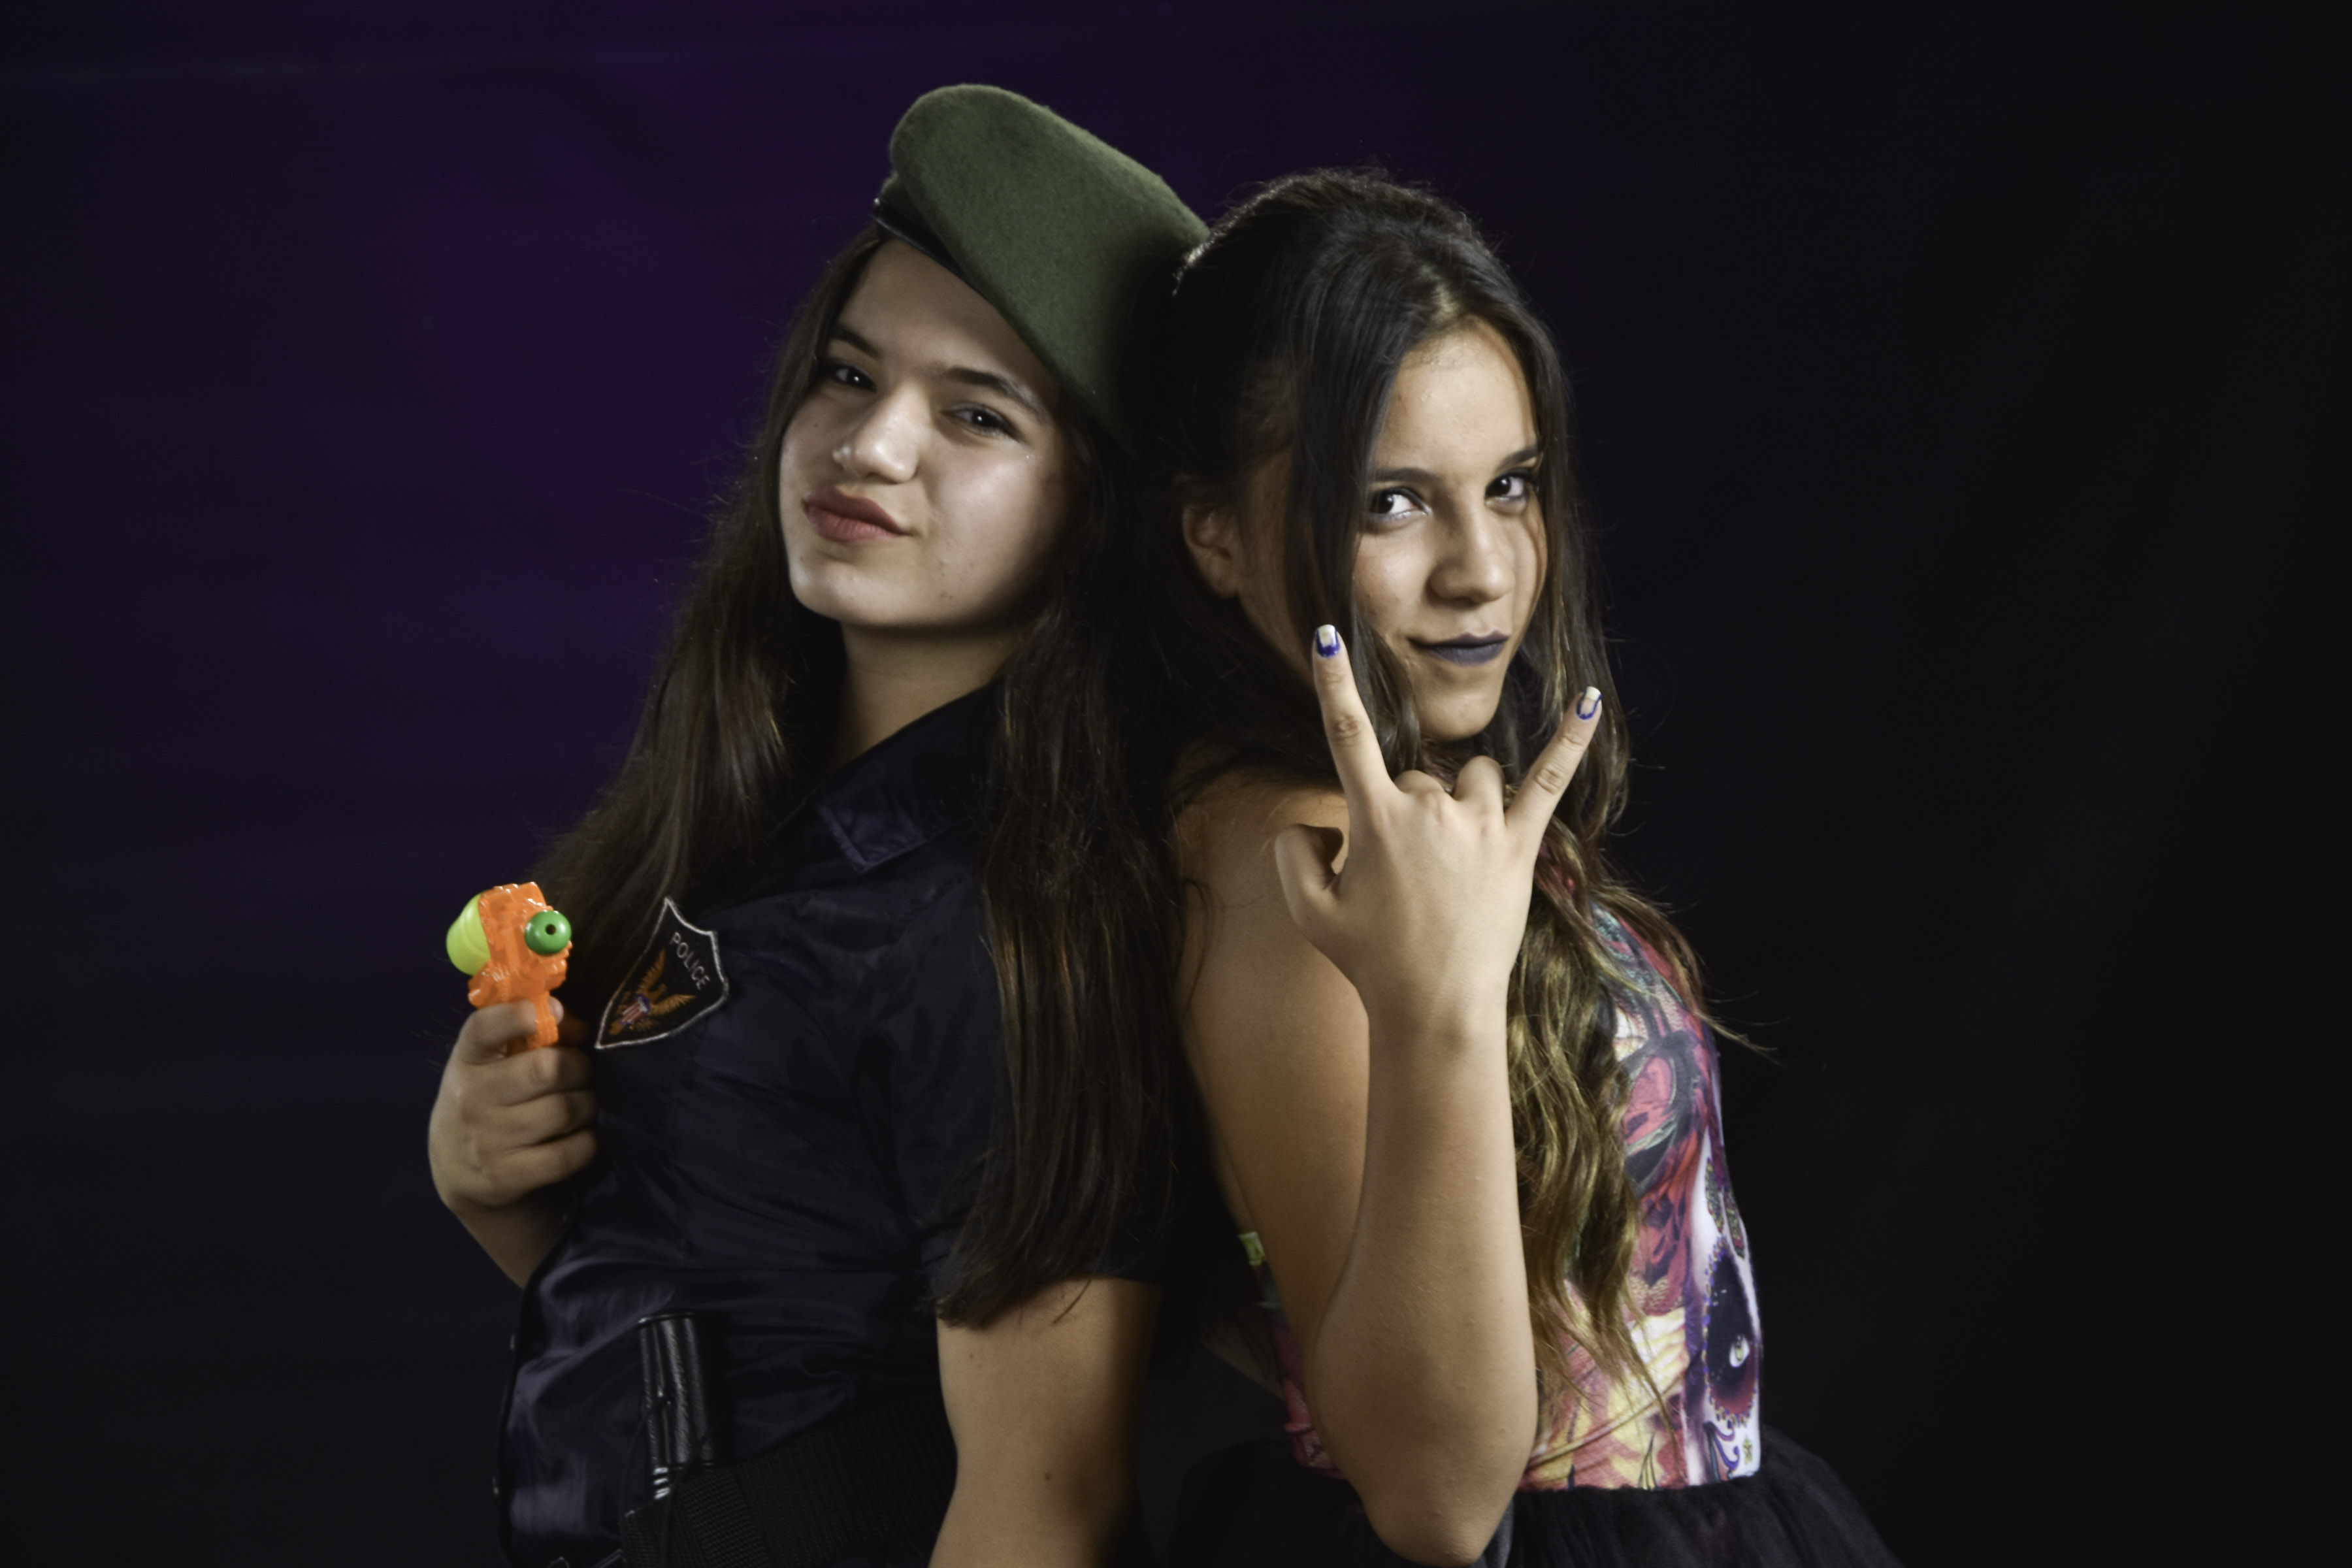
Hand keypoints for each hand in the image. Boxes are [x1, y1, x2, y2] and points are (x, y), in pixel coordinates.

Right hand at [427, 999, 596, 1220]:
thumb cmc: (487, 1100)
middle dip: (578, 1066)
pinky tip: (581, 1137)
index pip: (483, 1028)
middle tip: (581, 1072)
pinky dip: (586, 1144)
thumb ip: (530, 1036)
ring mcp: (487, 1140)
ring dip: (586, 1104)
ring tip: (582, 1104)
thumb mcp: (492, 1063)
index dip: (517, 1015)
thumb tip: (578, 1025)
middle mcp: (471, 1098)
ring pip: (563, 1110)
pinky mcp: (506, 1176)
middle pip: (545, 1069)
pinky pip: (566, 1155)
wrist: (457, 1170)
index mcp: (468, 1060)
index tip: (548, 1012)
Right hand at [1271, 626, 1600, 1030]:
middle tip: (1402, 885)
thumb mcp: (1306, 911)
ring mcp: (1482, 825)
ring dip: (1458, 805)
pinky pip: (1551, 779)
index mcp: (1376, 818)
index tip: (1327, 637)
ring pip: (1470, 778)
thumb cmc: (1369, 961)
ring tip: (1451, 863)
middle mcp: (1431, 810)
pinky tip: (1592, 700)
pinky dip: (1571, 737)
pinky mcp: (1521, 845)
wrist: (1435, 1009)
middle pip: (1414, 777)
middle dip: (1403, 815)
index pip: (1346, 734)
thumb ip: (1293, 852)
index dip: (1333, 683)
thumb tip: (1321, 825)